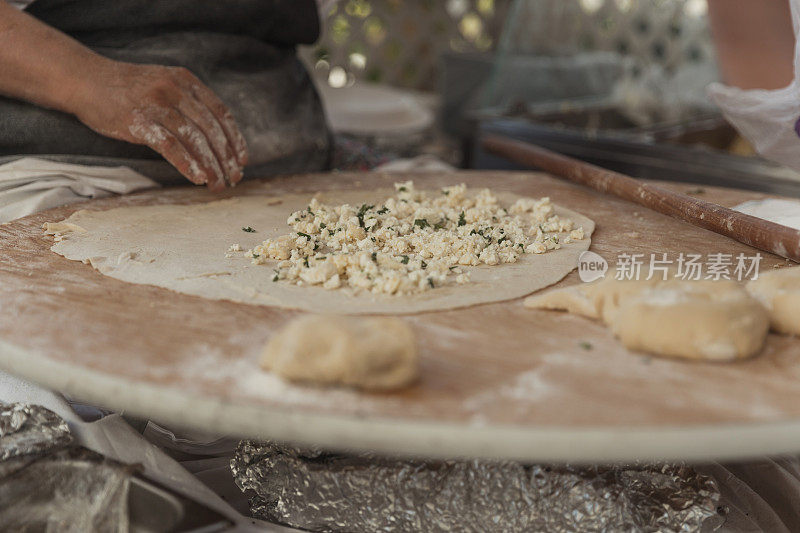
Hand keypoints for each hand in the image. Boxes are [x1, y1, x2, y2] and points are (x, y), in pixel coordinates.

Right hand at [67, 59, 247, 191]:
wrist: (85, 79)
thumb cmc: (127, 89)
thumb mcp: (164, 84)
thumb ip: (188, 103)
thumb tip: (215, 137)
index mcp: (186, 81)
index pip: (220, 113)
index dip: (235, 139)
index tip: (242, 160)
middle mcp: (174, 90)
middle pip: (211, 129)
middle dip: (226, 158)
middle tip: (235, 178)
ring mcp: (156, 105)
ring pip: (195, 140)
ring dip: (210, 166)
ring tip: (218, 185)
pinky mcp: (138, 122)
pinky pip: (170, 146)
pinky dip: (188, 164)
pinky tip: (198, 179)